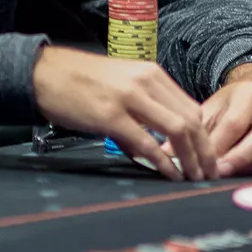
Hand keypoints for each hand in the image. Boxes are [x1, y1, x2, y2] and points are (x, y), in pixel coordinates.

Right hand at [32, 47, 215, 180]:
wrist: (42, 73)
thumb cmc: (77, 81)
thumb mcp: (119, 84)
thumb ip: (142, 108)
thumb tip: (156, 145)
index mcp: (150, 73)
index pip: (191, 107)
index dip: (204, 136)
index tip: (205, 157)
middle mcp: (145, 81)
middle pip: (191, 119)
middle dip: (205, 151)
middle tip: (209, 174)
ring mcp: (129, 98)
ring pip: (178, 130)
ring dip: (191, 159)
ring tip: (194, 178)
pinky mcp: (111, 116)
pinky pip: (148, 143)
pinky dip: (164, 162)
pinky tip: (169, 174)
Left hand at [204, 64, 251, 177]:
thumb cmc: (234, 105)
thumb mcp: (214, 108)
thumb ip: (199, 129)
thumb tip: (177, 153)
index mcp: (251, 90)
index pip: (236, 121)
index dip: (221, 145)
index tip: (209, 162)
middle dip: (243, 158)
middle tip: (225, 173)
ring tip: (243, 175)